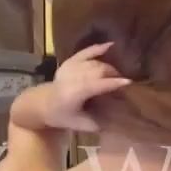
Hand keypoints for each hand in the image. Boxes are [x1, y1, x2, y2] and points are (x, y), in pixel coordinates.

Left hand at [16, 42, 131, 132]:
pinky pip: (85, 52)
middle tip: (122, 83)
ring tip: (116, 75)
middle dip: (113, 74)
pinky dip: (98, 48)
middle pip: (98, 70)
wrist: (42, 104)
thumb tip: (117, 120)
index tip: (128, 83)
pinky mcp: (69, 61)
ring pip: (95, 62)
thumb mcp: (80, 124)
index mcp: (74, 93)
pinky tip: (111, 45)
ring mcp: (70, 67)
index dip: (112, 83)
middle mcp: (72, 77)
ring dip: (108, 67)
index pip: (96, 85)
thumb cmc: (61, 116)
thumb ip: (97, 123)